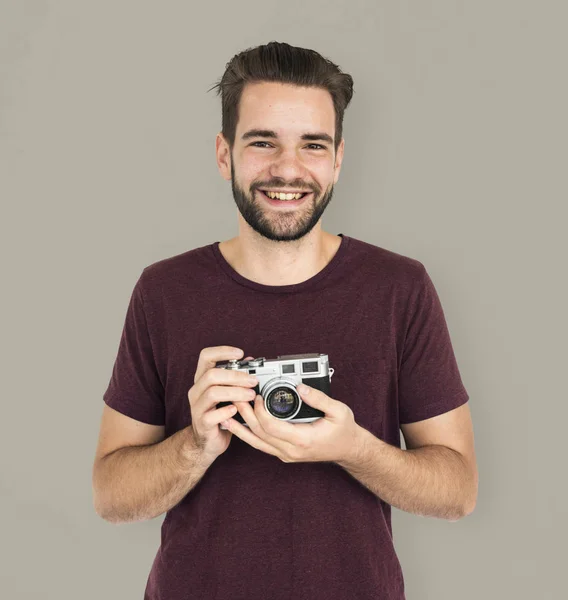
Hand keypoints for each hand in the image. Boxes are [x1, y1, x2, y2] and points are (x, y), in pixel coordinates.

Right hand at [188, 346, 256, 462]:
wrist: (207, 441)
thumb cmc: (219, 413)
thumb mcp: (227, 392)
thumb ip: (235, 377)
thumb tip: (250, 361)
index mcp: (202, 379)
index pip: (206, 356)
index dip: (222, 351)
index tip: (240, 353)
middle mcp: (196, 390)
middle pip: (212, 374)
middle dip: (236, 376)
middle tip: (253, 381)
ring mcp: (197, 407)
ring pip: (213, 392)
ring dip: (235, 392)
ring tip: (251, 395)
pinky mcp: (202, 423)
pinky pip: (212, 415)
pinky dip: (227, 411)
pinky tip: (236, 411)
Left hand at [222, 383, 362, 463]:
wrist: (348, 450)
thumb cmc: (344, 430)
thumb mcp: (339, 411)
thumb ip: (319, 399)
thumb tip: (301, 387)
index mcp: (302, 440)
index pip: (271, 427)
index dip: (259, 411)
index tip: (256, 395)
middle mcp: (290, 451)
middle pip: (259, 433)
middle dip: (245, 414)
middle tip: (234, 396)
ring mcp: (285, 454)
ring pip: (256, 442)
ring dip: (240, 427)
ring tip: (225, 414)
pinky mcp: (283, 453)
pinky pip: (261, 444)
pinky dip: (247, 434)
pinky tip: (236, 425)